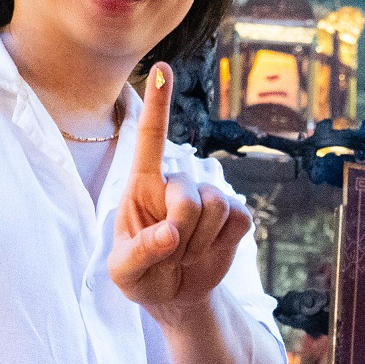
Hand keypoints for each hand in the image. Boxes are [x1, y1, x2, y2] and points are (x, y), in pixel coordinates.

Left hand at [109, 63, 251, 317]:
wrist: (175, 295)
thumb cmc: (140, 276)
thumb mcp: (124, 272)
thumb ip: (140, 252)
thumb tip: (172, 233)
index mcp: (142, 185)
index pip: (150, 139)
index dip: (158, 104)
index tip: (162, 68)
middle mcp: (176, 183)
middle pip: (189, 192)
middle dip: (181, 231)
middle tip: (170, 255)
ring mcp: (208, 197)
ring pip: (218, 203)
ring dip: (201, 241)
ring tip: (185, 255)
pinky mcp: (234, 216)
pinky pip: (240, 219)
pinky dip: (223, 243)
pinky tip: (209, 252)